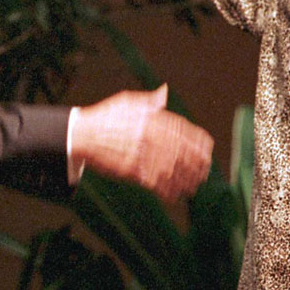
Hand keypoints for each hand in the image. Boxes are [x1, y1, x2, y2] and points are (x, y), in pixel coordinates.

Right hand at [70, 84, 213, 202]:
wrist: (81, 134)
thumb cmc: (104, 117)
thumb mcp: (128, 101)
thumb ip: (149, 100)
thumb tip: (163, 93)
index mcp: (152, 118)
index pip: (183, 130)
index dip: (198, 141)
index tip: (208, 149)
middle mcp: (151, 136)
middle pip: (182, 152)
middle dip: (197, 162)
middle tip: (206, 170)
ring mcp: (143, 154)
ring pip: (173, 170)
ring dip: (187, 179)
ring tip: (196, 185)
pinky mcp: (132, 170)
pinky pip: (156, 183)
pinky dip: (168, 191)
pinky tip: (177, 196)